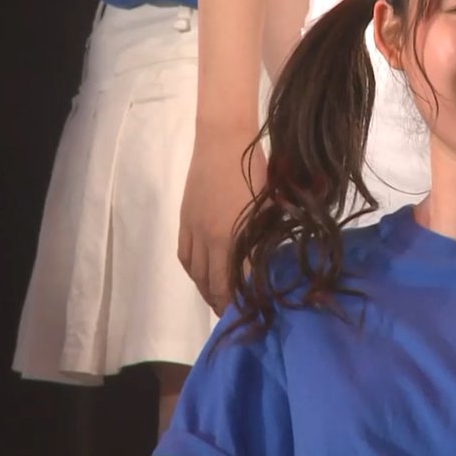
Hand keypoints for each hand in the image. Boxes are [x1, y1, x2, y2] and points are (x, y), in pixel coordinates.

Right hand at [177, 129, 266, 314]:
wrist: (223, 140)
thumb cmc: (256, 169)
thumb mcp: (270, 205)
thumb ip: (267, 236)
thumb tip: (271, 260)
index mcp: (236, 237)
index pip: (237, 282)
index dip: (241, 302)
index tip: (251, 313)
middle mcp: (212, 240)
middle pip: (213, 283)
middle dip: (222, 303)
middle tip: (232, 315)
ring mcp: (195, 230)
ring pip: (196, 273)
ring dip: (206, 291)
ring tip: (217, 301)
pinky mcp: (184, 220)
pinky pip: (184, 255)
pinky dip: (192, 272)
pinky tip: (200, 277)